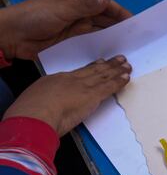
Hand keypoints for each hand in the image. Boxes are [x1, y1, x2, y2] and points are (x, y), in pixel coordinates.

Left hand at [0, 0, 131, 60]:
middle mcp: (81, 14)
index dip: (120, 13)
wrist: (13, 36)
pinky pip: (90, 44)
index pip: (105, 6)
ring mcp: (76, 29)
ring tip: (129, 47)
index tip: (136, 23)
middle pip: (105, 20)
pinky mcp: (72, 43)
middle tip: (137, 38)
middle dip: (120, 27)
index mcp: (79, 1)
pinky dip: (101, 47)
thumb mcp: (63, 9)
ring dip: (112, 38)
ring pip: (99, 32)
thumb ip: (87, 6)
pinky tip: (111, 54)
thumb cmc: (37, 17)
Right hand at [3, 56, 131, 135]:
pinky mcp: (92, 96)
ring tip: (127, 65)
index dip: (92, 67)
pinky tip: (127, 78)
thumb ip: (48, 99)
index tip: (100, 62)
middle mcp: (73, 80)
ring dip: (117, 70)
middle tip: (119, 59)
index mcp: (57, 80)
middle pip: (94, 70)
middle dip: (108, 65)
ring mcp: (83, 87)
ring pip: (104, 76)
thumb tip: (51, 104)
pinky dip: (119, 82)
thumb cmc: (30, 111)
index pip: (79, 72)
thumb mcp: (36, 99)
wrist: (35, 115)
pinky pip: (109, 87)